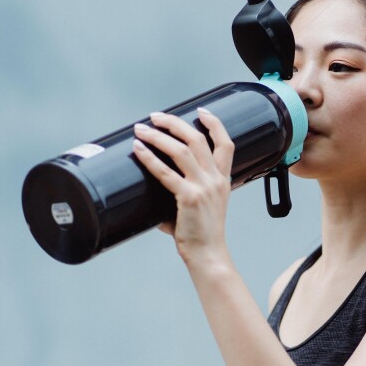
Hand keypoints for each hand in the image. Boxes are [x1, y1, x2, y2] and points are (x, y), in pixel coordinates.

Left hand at [132, 108, 234, 263]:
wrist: (209, 254)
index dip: (215, 124)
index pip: (226, 143)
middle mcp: (215, 180)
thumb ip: (184, 192)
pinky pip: (165, 172)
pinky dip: (150, 158)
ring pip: (180, 150)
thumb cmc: (201, 234)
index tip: (201, 111)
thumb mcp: (203, 206)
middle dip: (174, 123)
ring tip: (141, 130)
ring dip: (158, 136)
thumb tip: (155, 192)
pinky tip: (139, 150)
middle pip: (197, 139)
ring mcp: (203, 188)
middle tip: (156, 117)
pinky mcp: (188, 198)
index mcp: (223, 180)